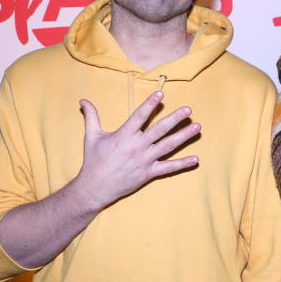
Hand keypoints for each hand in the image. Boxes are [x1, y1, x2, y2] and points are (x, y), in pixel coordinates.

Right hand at [76, 91, 200, 208]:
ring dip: (184, 136)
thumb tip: (83, 101)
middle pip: (160, 129)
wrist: (95, 187)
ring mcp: (145, 160)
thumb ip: (91, 117)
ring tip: (197, 127)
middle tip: (188, 110)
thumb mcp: (91, 137)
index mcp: (124, 135)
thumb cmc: (93, 161)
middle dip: (175, 118)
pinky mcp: (149, 173)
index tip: (161, 94)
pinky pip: (169, 168)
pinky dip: (183, 164)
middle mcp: (137, 146)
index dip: (150, 104)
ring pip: (168, 146)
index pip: (140, 116)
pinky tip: (196, 159)